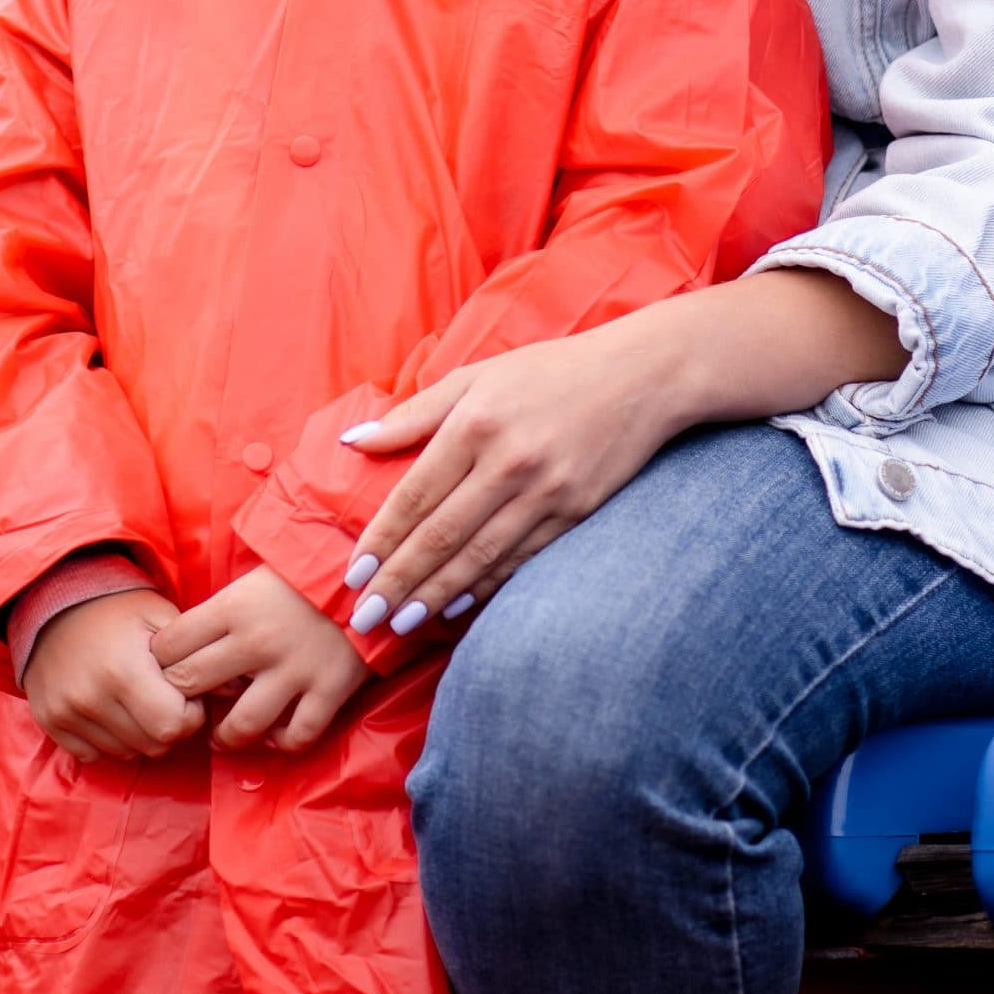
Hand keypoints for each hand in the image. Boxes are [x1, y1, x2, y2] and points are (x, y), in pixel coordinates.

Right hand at [23, 589, 205, 763]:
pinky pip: (92, 755)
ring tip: (138, 701)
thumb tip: (236, 688)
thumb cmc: (118, 609)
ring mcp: (66, 712)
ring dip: (140, 735)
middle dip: (169, 727)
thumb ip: (196, 652)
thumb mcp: (161, 616)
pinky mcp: (50, 722)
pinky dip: (109, 740)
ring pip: (125, 753)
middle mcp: (91, 698)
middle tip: (165, 698)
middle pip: (152, 745)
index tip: (187, 694)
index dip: (190, 714)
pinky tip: (112, 711)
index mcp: (123, 670)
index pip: (173, 726)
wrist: (54, 602)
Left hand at [152, 567, 369, 753]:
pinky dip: (282, 742)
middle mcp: (258, 640)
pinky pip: (296, 736)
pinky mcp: (329, 689)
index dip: (161, 661)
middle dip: (183, 698)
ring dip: (225, 737)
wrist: (371, 574)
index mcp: (234, 606)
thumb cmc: (301, 578)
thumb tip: (181, 650)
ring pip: (240, 725)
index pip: (170, 645)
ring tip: (222, 736)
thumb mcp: (251, 583)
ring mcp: (295, 669)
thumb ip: (219, 614)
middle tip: (189, 705)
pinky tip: (275, 733)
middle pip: (191, 684)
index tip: (167, 669)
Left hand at [339, 320, 676, 638]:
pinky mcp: (576, 511)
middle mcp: (508, 462)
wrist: (640, 376)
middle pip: (440, 536)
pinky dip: (485, 586)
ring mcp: (546, 491)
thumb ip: (414, 412)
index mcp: (476, 423)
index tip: (354, 574)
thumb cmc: (548, 370)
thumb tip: (353, 442)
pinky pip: (520, 558)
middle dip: (398, 582)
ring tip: (401, 623)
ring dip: (435, 595)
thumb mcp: (476, 375)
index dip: (381, 540)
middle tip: (365, 617)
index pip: (415, 495)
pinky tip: (455, 607)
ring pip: (479, 556)